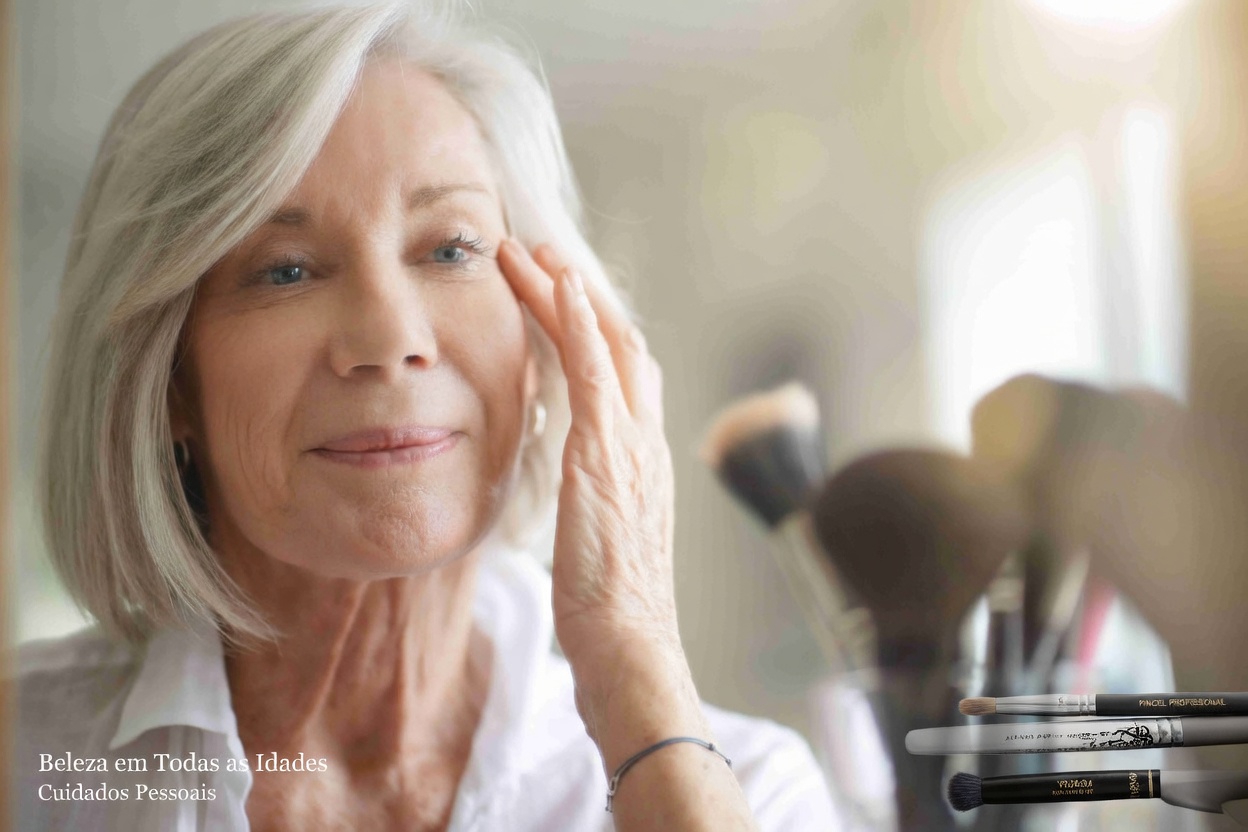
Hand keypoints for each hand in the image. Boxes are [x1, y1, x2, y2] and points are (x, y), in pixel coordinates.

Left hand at [496, 240, 685, 712]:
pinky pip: (595, 371)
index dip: (591, 330)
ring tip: (529, 253)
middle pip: (618, 345)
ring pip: (605, 344)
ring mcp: (632, 445)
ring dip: (566, 292)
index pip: (622, 376)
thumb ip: (593, 504)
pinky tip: (556, 284)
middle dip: (579, 295)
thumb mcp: (600, 545)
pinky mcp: (608, 455)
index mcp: (641, 462)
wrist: (632, 651)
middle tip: (543, 255)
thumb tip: (573, 490)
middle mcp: (645, 442)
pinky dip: (576, 321)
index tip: (559, 297)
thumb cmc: (610, 613)